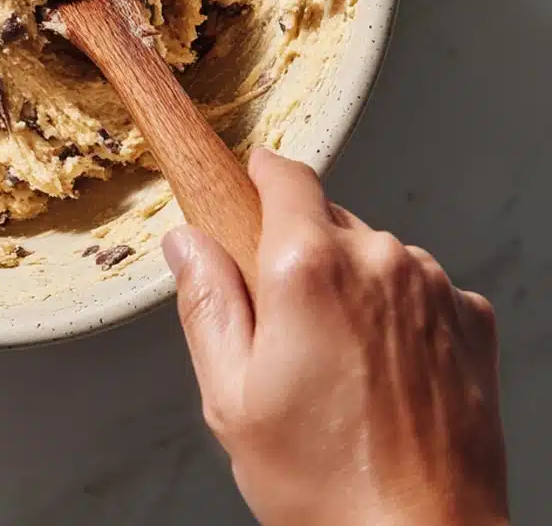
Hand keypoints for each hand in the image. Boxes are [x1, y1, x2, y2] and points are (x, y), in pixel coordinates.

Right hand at [164, 148, 506, 525]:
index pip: (284, 176)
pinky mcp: (471, 320)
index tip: (250, 177)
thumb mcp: (230, 397)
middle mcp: (377, 260)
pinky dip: (399, 310)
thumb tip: (186, 243)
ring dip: (351, 281)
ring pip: (374, 252)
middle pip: (326, 217)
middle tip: (283, 321)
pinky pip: (420, 287)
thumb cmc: (325, 484)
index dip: (260, 173)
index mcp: (308, 268)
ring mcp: (432, 288)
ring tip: (338, 361)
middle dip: (299, 250)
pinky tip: (384, 370)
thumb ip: (205, 302)